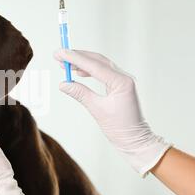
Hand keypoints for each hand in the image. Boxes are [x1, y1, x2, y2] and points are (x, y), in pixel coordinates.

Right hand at [54, 49, 171, 175]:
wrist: (136, 140)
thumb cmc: (120, 128)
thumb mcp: (97, 110)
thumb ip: (80, 94)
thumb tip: (63, 84)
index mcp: (121, 82)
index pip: (94, 65)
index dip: (75, 58)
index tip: (60, 54)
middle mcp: (124, 77)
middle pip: (97, 60)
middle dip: (77, 56)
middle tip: (59, 55)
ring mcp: (122, 80)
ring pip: (99, 64)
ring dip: (82, 62)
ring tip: (65, 64)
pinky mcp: (119, 85)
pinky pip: (102, 72)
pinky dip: (89, 70)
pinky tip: (79, 72)